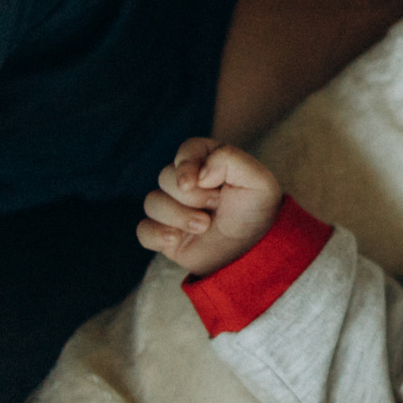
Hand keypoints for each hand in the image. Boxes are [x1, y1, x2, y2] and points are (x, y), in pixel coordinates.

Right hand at [139, 136, 283, 275]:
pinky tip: (175, 240)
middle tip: (215, 206)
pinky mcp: (165, 233)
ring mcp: (174, 209)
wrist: (254, 253)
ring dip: (177, 216)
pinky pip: (144, 230)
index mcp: (209, 164)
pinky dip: (156, 234)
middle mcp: (187, 184)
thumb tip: (199, 172)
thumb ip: (231, 160)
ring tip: (204, 227)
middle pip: (165, 177)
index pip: (187, 150)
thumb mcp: (259, 182)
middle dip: (190, 195)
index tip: (198, 182)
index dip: (187, 164)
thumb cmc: (257, 214)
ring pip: (152, 202)